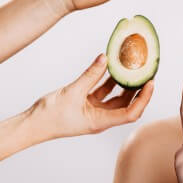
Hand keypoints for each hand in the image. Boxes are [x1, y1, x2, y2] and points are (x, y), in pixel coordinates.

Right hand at [33, 54, 153, 138]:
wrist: (32, 124)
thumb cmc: (50, 116)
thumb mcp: (72, 92)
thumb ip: (90, 74)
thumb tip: (105, 58)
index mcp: (101, 121)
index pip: (131, 112)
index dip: (144, 98)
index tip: (150, 83)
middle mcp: (102, 118)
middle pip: (127, 104)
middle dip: (139, 90)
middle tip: (147, 73)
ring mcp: (95, 112)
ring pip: (116, 97)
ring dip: (124, 84)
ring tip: (133, 68)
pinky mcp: (87, 105)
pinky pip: (103, 92)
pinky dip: (108, 81)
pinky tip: (111, 68)